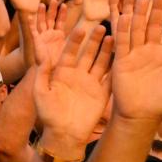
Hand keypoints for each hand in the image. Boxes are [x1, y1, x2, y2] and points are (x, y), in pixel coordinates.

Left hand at [32, 20, 112, 150]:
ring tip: (113, 37)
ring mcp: (90, 84)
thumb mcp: (40, 91)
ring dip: (106, 51)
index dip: (75, 41)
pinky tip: (121, 58)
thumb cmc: (47, 114)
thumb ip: (42, 71)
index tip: (80, 29)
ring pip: (100, 63)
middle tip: (101, 26)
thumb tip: (42, 53)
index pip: (69, 53)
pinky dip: (115, 69)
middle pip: (87, 54)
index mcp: (61, 73)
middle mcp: (77, 76)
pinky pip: (109, 79)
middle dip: (93, 41)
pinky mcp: (101, 94)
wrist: (63, 135)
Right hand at [111, 0, 161, 120]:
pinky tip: (124, 15)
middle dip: (157, 5)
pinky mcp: (123, 60)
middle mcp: (152, 50)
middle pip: (155, 23)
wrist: (141, 114)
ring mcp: (137, 53)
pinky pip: (123, 41)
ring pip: (138, 27)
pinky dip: (124, 29)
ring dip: (139, 11)